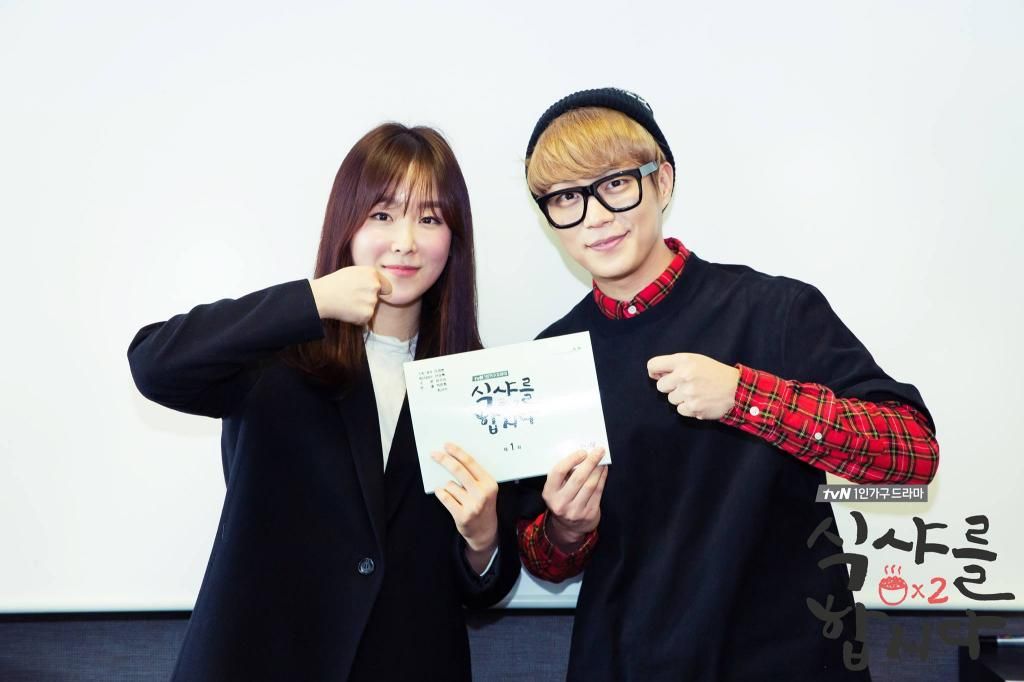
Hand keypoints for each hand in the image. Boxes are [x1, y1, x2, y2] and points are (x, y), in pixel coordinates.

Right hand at [309, 266, 391, 323]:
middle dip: (368, 299)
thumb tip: (380, 285)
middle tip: (352, 298)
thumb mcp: (353, 272)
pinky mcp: (367, 314)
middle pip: (378, 298)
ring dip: (362, 309)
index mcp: (372, 273)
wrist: (322, 296)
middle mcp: (375, 285)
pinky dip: (358, 318)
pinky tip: (347, 311)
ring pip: (371, 308)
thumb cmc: (334, 283)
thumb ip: (368, 277)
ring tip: (348, 303)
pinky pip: (365, 318)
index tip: (369, 294)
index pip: (386, 286)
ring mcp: (372, 300)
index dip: (379, 291)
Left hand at [432, 443, 498, 557]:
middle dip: (444, 460)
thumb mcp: (485, 489)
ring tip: (456, 494)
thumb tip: (453, 458)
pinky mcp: (462, 515)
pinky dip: (441, 493)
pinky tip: (444, 495)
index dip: (457, 452)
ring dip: (448, 486)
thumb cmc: (483, 505)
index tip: (447, 446)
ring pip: (449, 485)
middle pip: (458, 470)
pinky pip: (444, 497)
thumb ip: (473, 475)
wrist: (485, 531)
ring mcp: (472, 505)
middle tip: (434, 454)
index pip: (471, 463)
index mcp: (489, 483)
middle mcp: (482, 493)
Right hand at [542, 447, 607, 550]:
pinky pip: (598, 492)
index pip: (559, 472)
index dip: (571, 460)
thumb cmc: (563, 499)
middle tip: (598, 451)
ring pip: (590, 485)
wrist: (568, 526)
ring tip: (602, 460)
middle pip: (578, 478)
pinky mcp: (589, 514)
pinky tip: (603, 470)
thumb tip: (582, 455)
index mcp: (549, 493)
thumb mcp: (556, 489)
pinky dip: (602, 478)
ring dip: (598, 469)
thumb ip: (564, 474)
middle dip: (590, 462)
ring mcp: (575, 510)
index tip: (582, 452)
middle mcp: (561, 503)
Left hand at [647, 353, 740, 419]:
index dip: (655, 372)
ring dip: (681, 398)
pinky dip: (688, 408)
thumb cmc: (714, 373)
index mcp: (683, 360)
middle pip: (660, 386)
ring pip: (671, 399)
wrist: (736, 389)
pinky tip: (700, 401)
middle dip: (670, 387)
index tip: (660, 375)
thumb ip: (675, 364)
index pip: (653, 365)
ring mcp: (688, 393)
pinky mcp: (693, 408)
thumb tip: (655, 375)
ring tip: (697, 393)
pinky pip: (680, 410)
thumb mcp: (696, 360)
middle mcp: (683, 376)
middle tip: (685, 385)